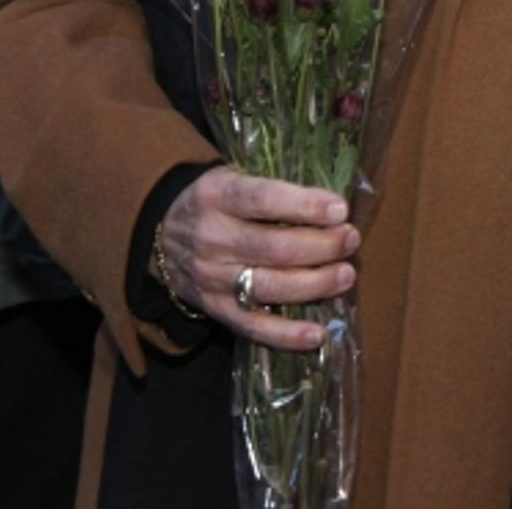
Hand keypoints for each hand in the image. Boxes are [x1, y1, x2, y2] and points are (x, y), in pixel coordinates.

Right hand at [158, 165, 358, 349]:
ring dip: (314, 284)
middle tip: (350, 239)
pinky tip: (318, 334)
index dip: (304, 205)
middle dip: (320, 245)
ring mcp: (211, 278)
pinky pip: (253, 326)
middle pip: (273, 247)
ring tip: (346, 275)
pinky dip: (287, 334)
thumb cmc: (215, 201)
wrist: (161, 233)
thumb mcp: (231, 177)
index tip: (339, 209)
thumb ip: (270, 186)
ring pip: (269, 287)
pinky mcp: (215, 309)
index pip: (263, 200)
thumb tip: (330, 203)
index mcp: (216, 195)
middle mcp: (211, 237)